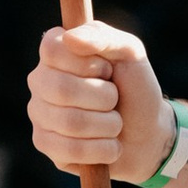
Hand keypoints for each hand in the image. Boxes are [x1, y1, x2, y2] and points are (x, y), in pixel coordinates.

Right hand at [29, 19, 173, 184]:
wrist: (148, 133)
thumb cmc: (135, 88)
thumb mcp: (130, 53)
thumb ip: (103, 37)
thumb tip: (70, 38)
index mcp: (55, 52)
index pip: (53, 50)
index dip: (88, 63)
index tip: (107, 70)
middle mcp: (40, 80)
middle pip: (61, 89)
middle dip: (104, 97)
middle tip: (115, 99)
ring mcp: (39, 113)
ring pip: (70, 122)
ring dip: (108, 125)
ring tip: (115, 123)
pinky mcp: (44, 144)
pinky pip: (70, 150)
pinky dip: (103, 149)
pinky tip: (110, 145)